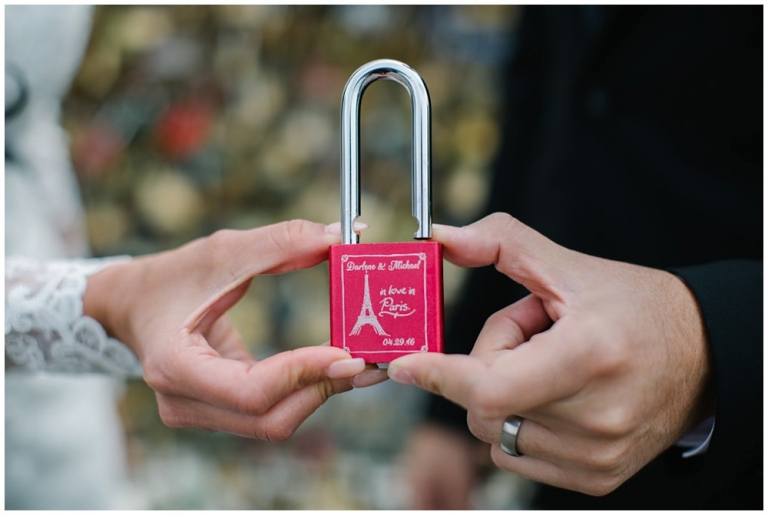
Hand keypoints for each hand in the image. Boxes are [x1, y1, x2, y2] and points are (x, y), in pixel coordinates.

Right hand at [84, 220, 387, 439]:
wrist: (132, 305)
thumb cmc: (171, 276)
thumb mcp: (221, 251)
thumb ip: (279, 243)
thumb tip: (340, 237)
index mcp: (174, 366)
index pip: (251, 391)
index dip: (303, 374)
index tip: (346, 353)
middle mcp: (183, 401)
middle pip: (268, 419)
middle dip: (321, 389)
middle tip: (366, 360)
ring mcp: (198, 413)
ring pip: (272, 423)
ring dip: (318, 394)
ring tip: (357, 363)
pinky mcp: (216, 413)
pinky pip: (268, 414)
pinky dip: (303, 392)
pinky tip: (330, 368)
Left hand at [388, 213, 713, 495]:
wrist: (702, 354)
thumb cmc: (637, 307)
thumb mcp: (571, 267)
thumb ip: (503, 243)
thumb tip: (444, 238)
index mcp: (589, 356)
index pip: (489, 387)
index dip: (439, 376)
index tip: (402, 365)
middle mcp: (595, 416)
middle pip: (485, 403)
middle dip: (489, 361)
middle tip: (531, 330)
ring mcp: (597, 455)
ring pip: (496, 431)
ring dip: (506, 393)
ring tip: (552, 361)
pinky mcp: (597, 478)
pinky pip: (518, 455)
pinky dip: (520, 421)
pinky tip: (558, 393)